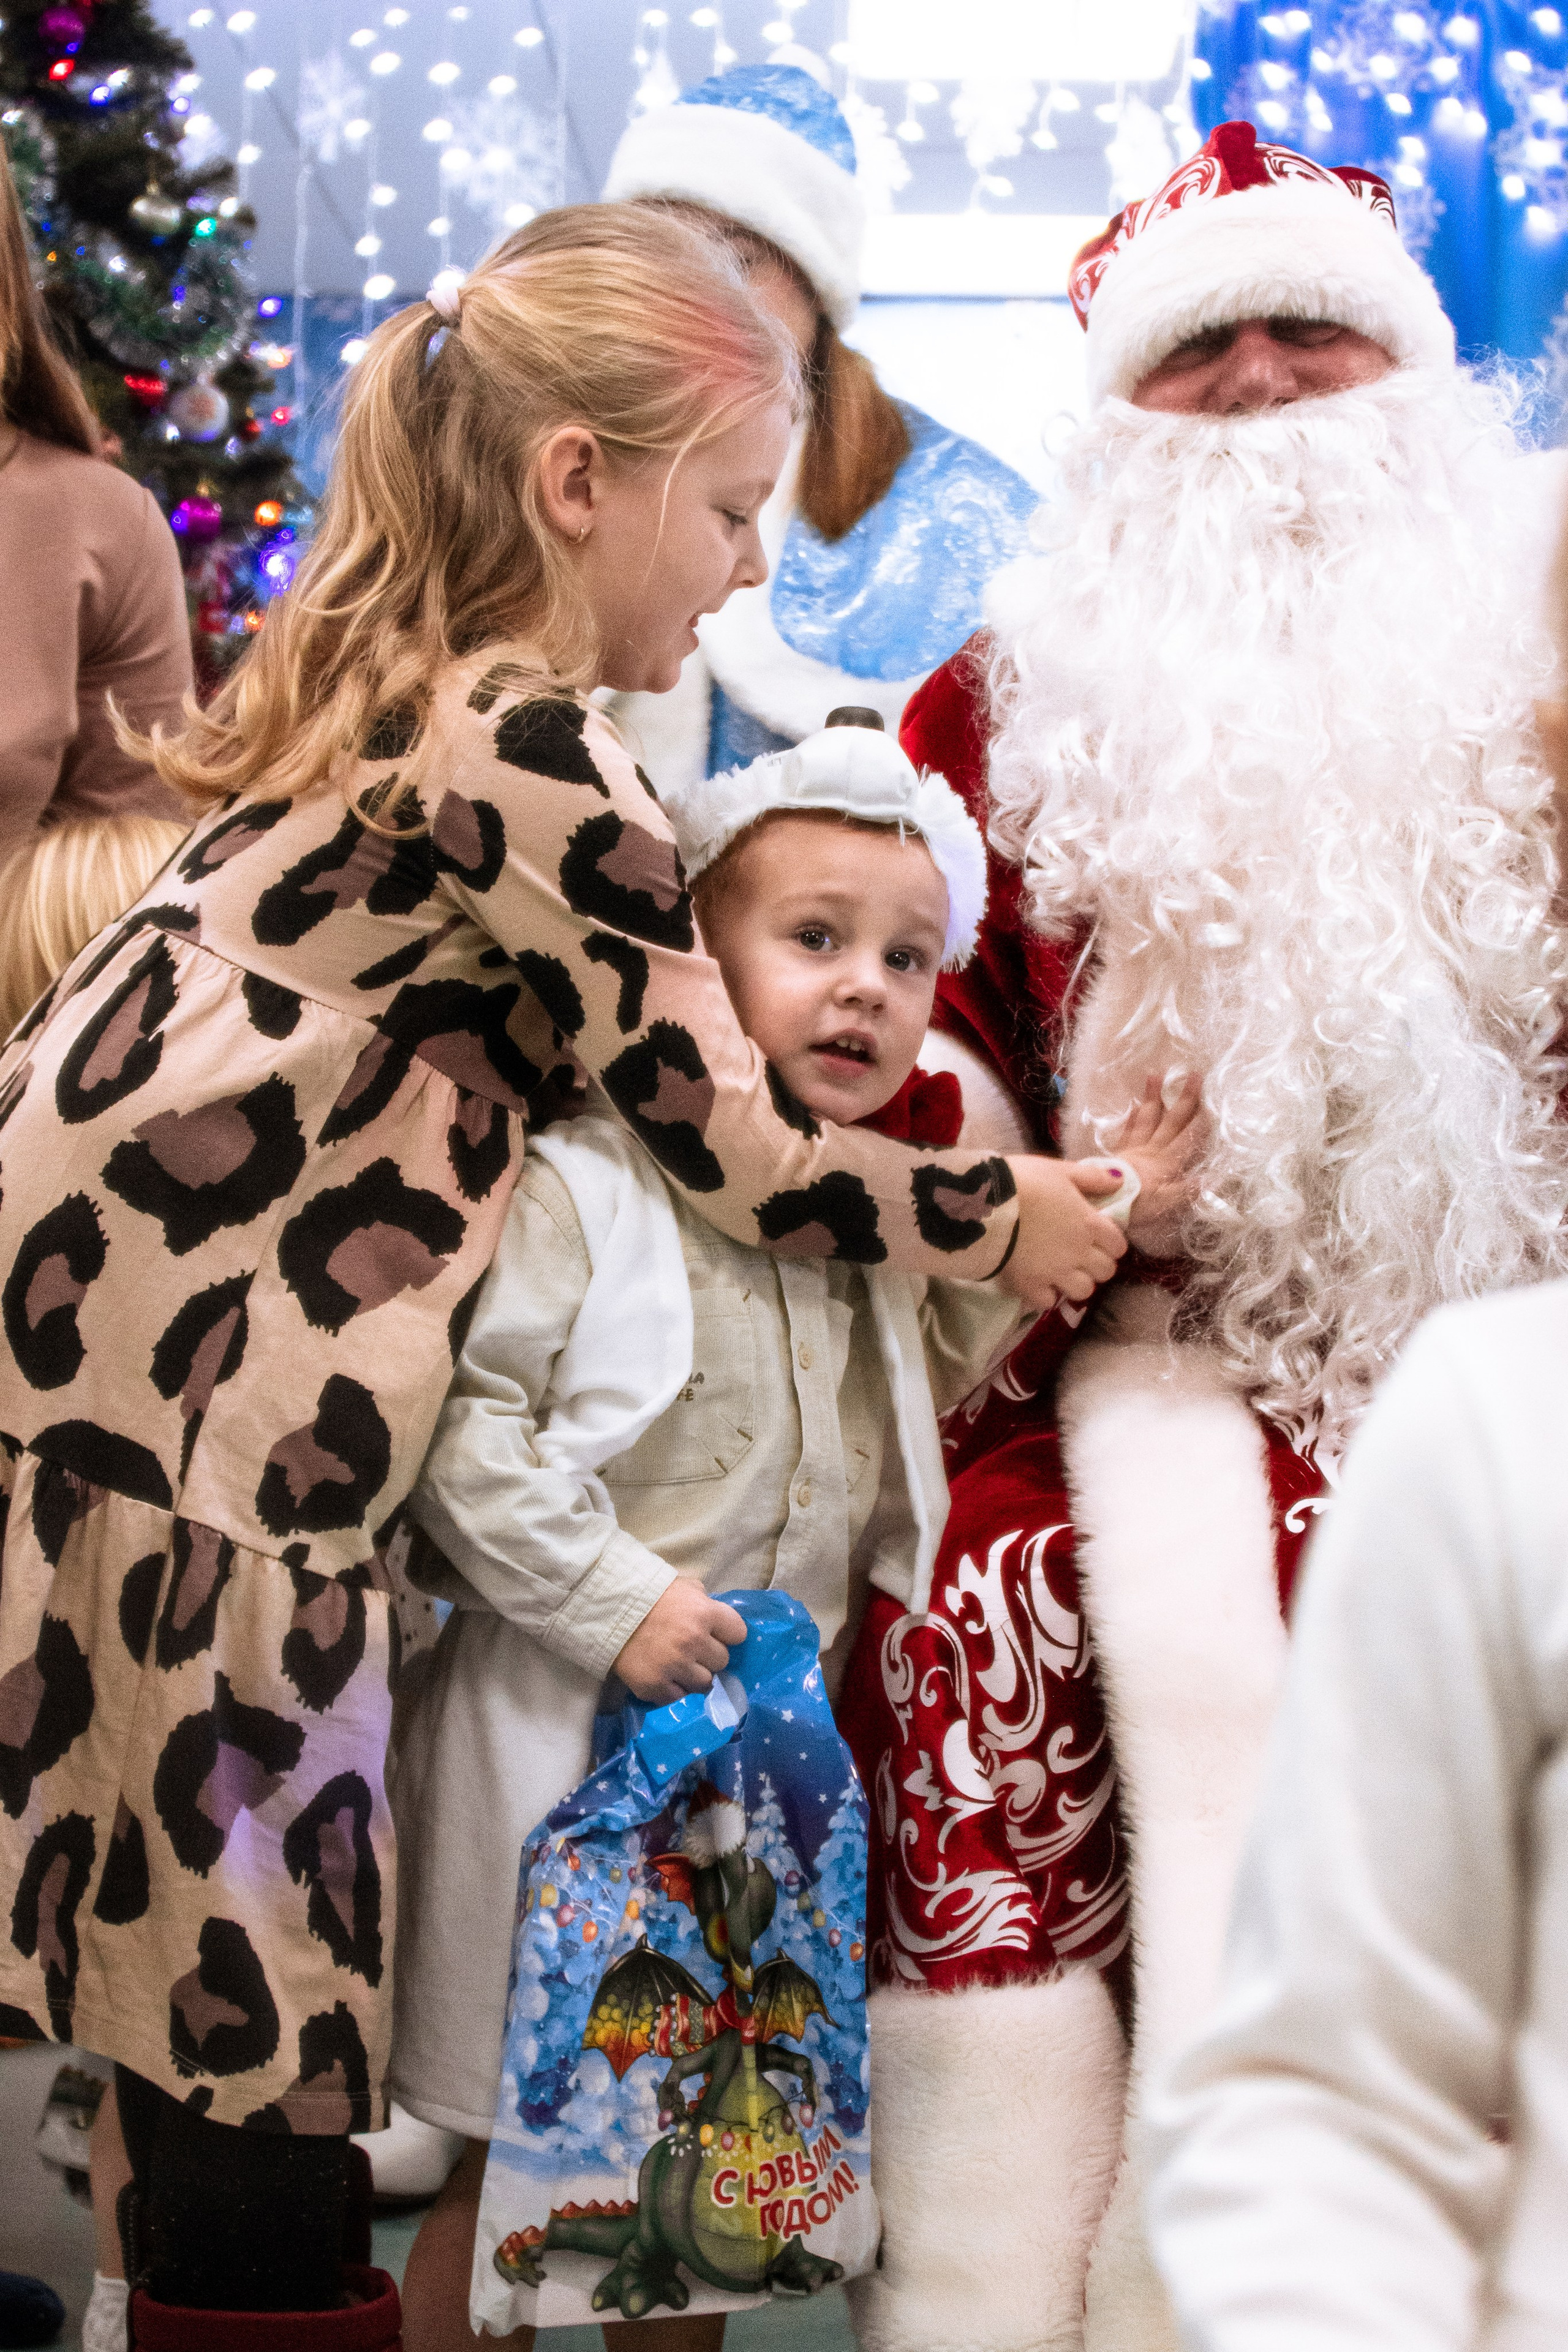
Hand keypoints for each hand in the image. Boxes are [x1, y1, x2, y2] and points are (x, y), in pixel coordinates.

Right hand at [613, 1581, 747, 1703]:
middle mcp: (694, 1641)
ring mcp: (675, 1666)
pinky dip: (676, 1691)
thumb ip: (705, 1601)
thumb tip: (719, 1619)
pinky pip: (680, 1699)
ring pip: (705, 1683)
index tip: (716, 1634)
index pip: (738, 1634)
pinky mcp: (656, 1686)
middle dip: (709, 1656)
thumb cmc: (649, 1595)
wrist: (607, 1610)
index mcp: (704, 1613)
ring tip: (679, 1666)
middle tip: (693, 1650)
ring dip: (695, 1677)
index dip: (727, 1634)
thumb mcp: (684, 1587)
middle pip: (722, 1661)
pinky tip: (667, 1679)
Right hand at [997, 1153, 1126, 1310]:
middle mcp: (1079, 1252)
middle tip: (1081, 1255)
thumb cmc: (1024, 1181)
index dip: (1111, 1243)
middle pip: (1106, 1271)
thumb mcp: (1060, 1170)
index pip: (1118, 1245)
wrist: (984, 1203)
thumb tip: (1119, 1181)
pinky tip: (1038, 1282)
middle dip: (1097, 1264)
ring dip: (1076, 1282)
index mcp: (1089, 1223)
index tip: (1099, 1238)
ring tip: (1061, 1272)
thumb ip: (1092, 1177)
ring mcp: (1056, 1273)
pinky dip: (1046, 1294)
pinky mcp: (1030, 1286)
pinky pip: (1048, 1301)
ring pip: (1083, 1291)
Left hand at [1113, 1071, 1206, 1251]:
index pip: (1188, 1137)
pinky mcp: (1117, 1153)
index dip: (1201, 1118)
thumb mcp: (1165, 1204)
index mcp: (1166, 1162)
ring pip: (1146, 1118)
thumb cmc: (1135, 1206)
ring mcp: (1133, 1149)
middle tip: (1194, 1074)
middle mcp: (1151, 1150)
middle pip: (1171, 1121)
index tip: (1212, 1097)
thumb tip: (1214, 1178)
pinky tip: (1134, 1105)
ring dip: (1153, 1097)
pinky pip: (1126, 1130)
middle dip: (1184, 1098)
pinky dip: (1131, 1117)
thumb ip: (1188, 1190)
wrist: (1101, 1205)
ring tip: (1155, 1074)